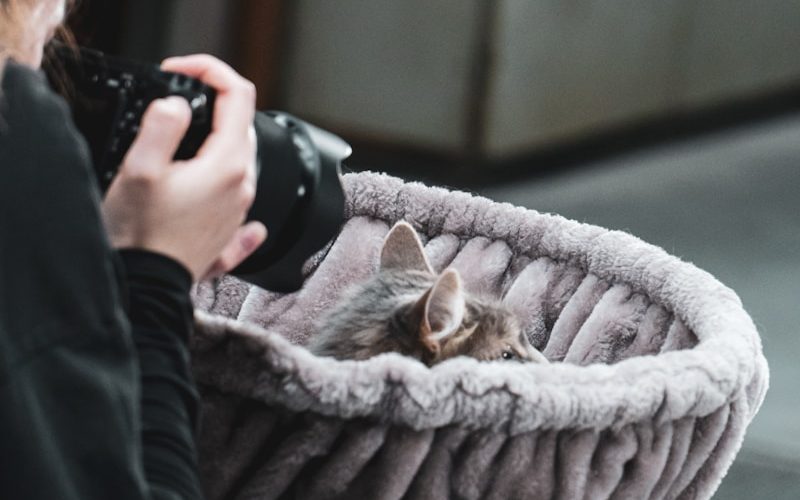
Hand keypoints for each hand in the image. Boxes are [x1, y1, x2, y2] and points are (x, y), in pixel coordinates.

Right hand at [102, 55, 266, 280]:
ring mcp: (239, 208)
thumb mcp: (141, 168)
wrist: (148, 287)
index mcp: (227, 164)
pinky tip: (201, 181)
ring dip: (209, 140)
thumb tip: (177, 105)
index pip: (238, 95)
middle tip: (171, 104)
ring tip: (172, 143)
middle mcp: (242, 185)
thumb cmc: (141, 234)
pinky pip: (233, 193)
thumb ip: (162, 125)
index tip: (180, 71)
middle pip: (239, 124)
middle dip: (210, 104)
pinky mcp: (229, 228)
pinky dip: (218, 177)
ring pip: (235, 157)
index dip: (210, 71)